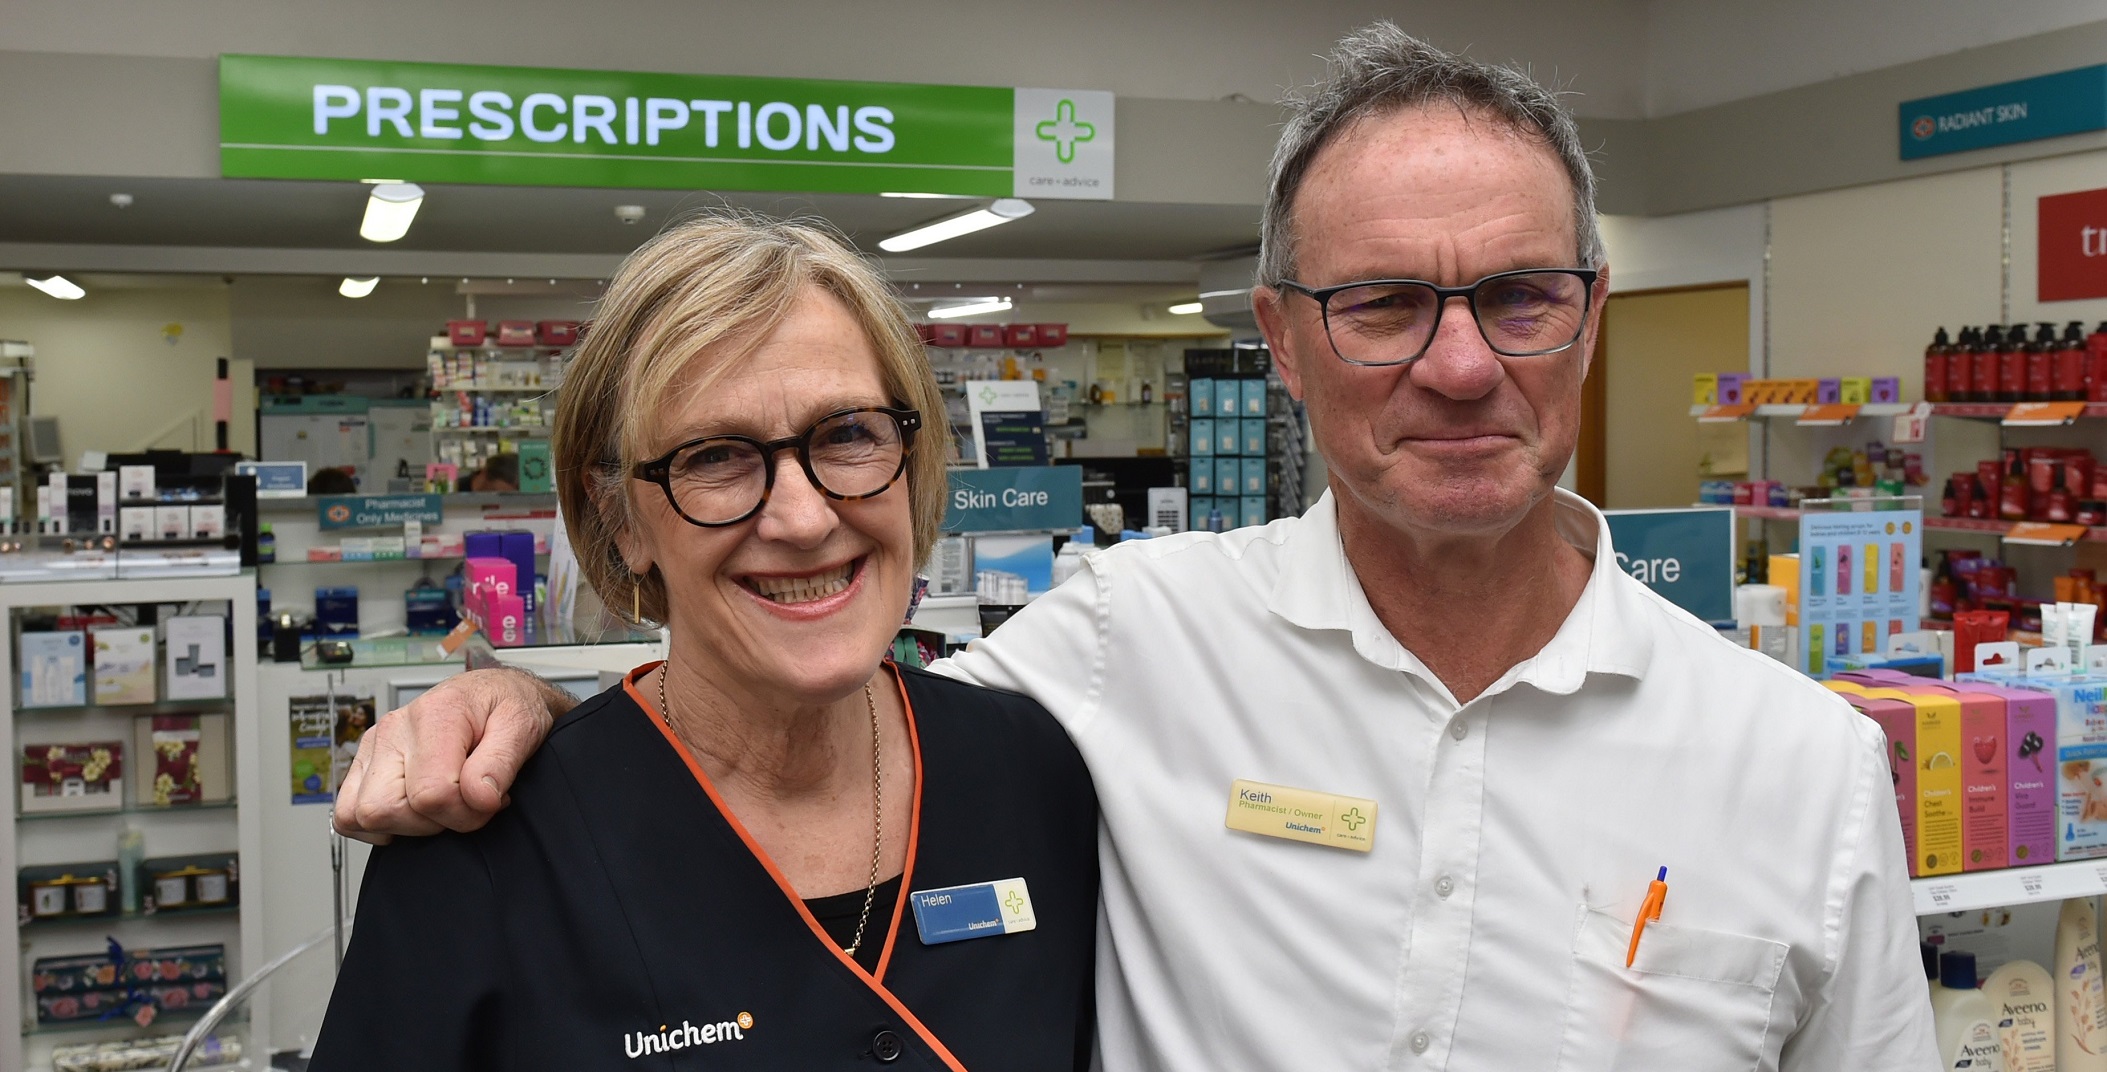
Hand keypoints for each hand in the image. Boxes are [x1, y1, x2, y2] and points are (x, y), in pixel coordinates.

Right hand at [333, 667, 569, 843]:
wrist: (493, 693)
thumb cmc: (506, 707)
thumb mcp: (522, 726)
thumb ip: (502, 762)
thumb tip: (477, 797)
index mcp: (434, 716)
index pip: (431, 794)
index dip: (465, 813)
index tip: (489, 801)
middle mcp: (395, 729)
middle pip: (384, 809)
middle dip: (431, 823)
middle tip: (465, 804)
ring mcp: (375, 746)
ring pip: (360, 815)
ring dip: (404, 824)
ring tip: (442, 804)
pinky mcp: (366, 763)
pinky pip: (347, 813)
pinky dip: (378, 825)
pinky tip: (414, 811)